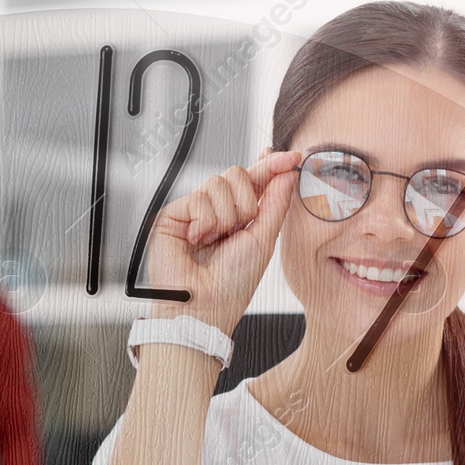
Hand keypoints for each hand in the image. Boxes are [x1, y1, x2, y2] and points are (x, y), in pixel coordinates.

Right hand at [145, 149, 298, 335]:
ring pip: (218, 182)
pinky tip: (198, 239)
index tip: (291, 157)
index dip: (270, 166)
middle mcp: (218, 212)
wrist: (203, 307)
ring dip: (225, 215)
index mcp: (241, 218)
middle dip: (245, 202)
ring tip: (215, 240)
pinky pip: (198, 197)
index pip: (255, 181)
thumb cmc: (232, 285)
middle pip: (237, 174)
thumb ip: (276, 202)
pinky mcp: (174, 215)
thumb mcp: (264, 240)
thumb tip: (288, 171)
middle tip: (238, 229)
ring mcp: (195, 212)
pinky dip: (204, 221)